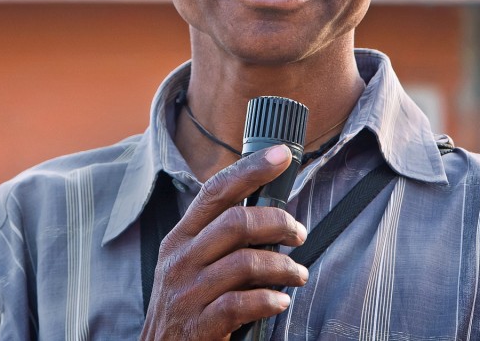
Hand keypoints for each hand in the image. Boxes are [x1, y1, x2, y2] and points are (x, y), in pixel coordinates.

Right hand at [140, 145, 308, 339]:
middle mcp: (181, 259)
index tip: (281, 156)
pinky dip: (268, 300)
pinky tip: (280, 302)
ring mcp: (188, 292)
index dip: (250, 170)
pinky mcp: (198, 325)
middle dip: (278, 223)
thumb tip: (267, 214)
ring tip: (298, 275)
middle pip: (236, 222)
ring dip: (283, 267)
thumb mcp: (188, 263)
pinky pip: (240, 304)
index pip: (215, 191)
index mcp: (181, 237)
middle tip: (299, 234)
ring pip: (244, 262)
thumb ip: (217, 238)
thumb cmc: (185, 305)